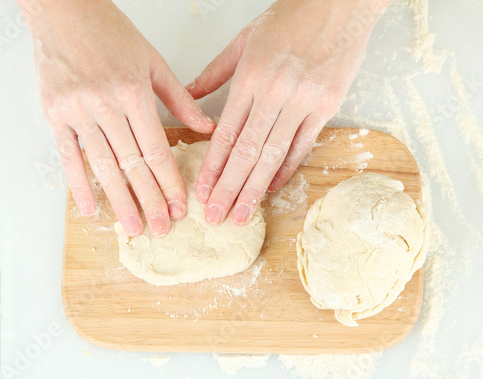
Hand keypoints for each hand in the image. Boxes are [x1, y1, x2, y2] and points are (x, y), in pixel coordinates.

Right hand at [19, 0, 214, 236]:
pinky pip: (68, 156)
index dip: (170, 182)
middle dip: (149, 200)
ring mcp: (76, 111)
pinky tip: (90, 207)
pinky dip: (78, 184)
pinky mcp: (54, 114)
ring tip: (133, 226)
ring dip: (119, 200)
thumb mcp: (154, 62)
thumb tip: (206, 128)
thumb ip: (180, 100)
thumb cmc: (112, 34)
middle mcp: (105, 105)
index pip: (156, 150)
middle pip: (132, 164)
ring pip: (102, 166)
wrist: (65, 12)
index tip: (180, 206)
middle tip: (161, 228)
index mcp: (133, 92)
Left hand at [187, 0, 389, 224]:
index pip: (227, 134)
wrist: (338, 4)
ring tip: (242, 214)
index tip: (203, 192)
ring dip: (255, 189)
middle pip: (247, 153)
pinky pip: (303, 146)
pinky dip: (286, 170)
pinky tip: (271, 188)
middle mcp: (276, 94)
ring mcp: (304, 103)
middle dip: (229, 189)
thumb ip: (215, 73)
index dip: (213, 167)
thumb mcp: (243, 41)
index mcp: (251, 78)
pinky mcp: (327, 107)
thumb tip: (190, 97)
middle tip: (217, 217)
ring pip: (274, 155)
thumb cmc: (289, 20)